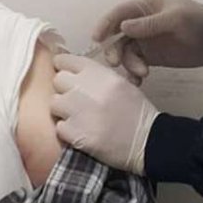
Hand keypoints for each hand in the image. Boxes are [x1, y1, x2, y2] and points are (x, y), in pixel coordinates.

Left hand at [51, 54, 159, 173]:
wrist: (148, 141)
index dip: (63, 68)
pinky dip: (67, 131)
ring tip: (79, 118)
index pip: (65, 61)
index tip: (66, 74)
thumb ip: (95, 76)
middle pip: (57, 80)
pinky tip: (82, 132)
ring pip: (54, 103)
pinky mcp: (76, 134)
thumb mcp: (120, 83)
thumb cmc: (136, 112)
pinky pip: (59, 127)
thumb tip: (71, 72)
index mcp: (100, 74)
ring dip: (63, 111)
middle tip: (75, 100)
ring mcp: (79, 112)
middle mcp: (87, 89)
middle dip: (64, 90)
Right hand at [93, 0, 202, 76]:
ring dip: (129, 64)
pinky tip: (139, 81)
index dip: (106, 24)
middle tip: (117, 63)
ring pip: (126, 53)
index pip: (119, 13)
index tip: (97, 39)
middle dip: (115, 49)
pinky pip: (137, 65)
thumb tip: (123, 27)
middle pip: (118, 36)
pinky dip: (134, 73)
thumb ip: (150, 23)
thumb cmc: (200, 21)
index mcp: (145, 8)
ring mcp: (146, 42)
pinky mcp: (153, 58)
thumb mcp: (177, 18)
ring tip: (141, 74)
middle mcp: (141, 24)